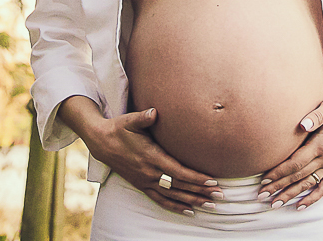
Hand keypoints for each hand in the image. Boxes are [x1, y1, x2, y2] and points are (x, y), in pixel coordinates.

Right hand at [86, 107, 221, 215]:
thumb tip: (153, 111)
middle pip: (180, 186)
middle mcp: (150, 173)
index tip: (212, 181)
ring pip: (172, 196)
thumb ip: (143, 117)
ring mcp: (145, 181)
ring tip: (210, 206)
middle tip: (220, 196)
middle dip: (201, 191)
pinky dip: (175, 206)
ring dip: (192, 201)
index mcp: (151, 157)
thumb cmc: (120, 128)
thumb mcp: (130, 120)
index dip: (196, 178)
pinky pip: (160, 200)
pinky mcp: (141, 185)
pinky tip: (189, 211)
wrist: (102, 142)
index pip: (178, 172)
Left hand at [259, 76, 322, 210]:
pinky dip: (312, 198)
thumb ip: (316, 115)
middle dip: (278, 186)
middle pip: (298, 176)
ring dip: (290, 195)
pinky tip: (300, 207)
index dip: (278, 172)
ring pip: (308, 184)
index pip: (295, 163)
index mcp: (321, 144)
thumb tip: (302, 124)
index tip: (263, 179)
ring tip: (274, 204)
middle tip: (261, 195)